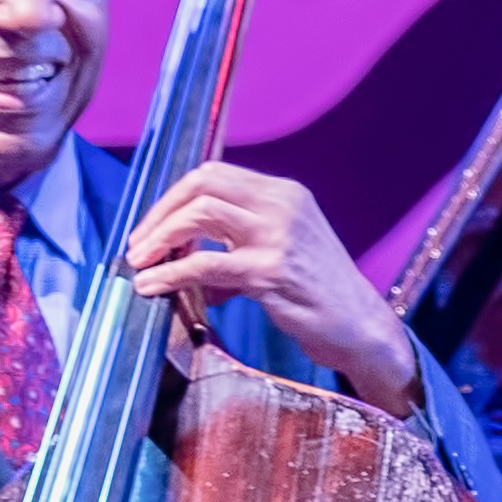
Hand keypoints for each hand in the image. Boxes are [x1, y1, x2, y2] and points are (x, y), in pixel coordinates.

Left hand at [122, 161, 422, 409]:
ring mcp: (279, 236)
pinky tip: (153, 286)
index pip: (213, 175)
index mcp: (285, 194)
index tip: (152, 227)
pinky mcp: (272, 272)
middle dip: (159, 214)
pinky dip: (171, 274)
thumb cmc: (319, 293)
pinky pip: (205, 264)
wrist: (362, 327)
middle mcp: (283, 205)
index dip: (173, 198)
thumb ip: (237, 240)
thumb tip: (181, 252)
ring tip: (140, 265)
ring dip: (160, 239)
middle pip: (202, 185)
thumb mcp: (282, 248)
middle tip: (140, 246)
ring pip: (199, 215)